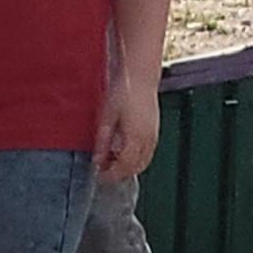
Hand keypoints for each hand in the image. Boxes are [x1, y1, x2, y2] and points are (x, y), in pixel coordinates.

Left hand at [95, 60, 162, 181]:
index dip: (111, 175)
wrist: (140, 76)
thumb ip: (102, 142)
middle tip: (105, 171)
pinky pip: (148, 153)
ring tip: (113, 161)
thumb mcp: (107, 117)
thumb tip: (97, 160)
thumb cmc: (123, 92)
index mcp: (135, 138)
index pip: (124, 167)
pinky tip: (125, 151)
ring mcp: (154, 135)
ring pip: (144, 162)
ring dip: (129, 167)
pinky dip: (137, 158)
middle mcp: (147, 140)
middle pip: (135, 168)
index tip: (99, 175)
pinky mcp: (155, 130)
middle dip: (120, 174)